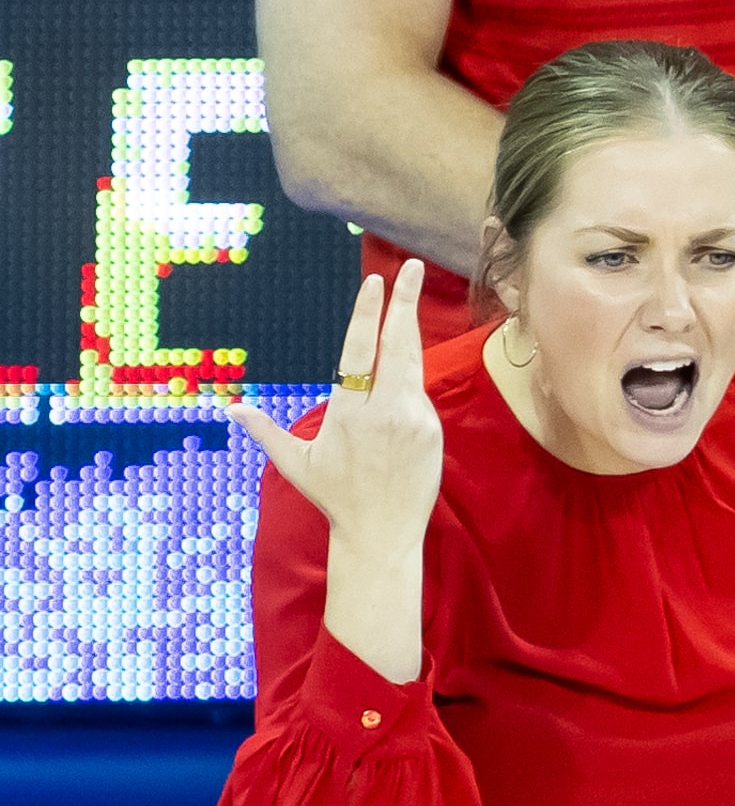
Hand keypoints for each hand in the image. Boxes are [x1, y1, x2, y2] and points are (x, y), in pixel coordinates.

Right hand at [228, 258, 442, 562]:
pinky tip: (401, 381)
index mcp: (347, 413)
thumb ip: (266, 431)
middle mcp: (382, 412)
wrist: (381, 535)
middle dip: (403, 304)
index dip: (366, 314)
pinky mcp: (431, 432)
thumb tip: (232, 408)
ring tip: (408, 299)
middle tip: (413, 269)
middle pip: (395, 346)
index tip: (374, 283)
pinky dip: (409, 383)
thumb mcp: (297, 465)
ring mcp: (411, 421)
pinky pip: (419, 396)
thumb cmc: (336, 499)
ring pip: (411, 365)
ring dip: (409, 332)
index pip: (358, 352)